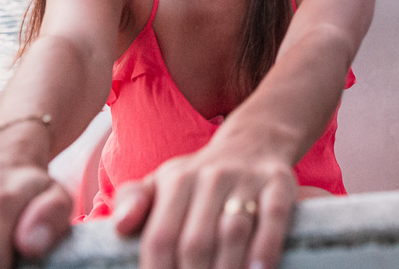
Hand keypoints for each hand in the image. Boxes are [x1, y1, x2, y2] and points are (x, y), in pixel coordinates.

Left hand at [111, 143, 298, 268]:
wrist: (254, 142)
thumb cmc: (199, 177)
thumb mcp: (162, 182)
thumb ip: (133, 202)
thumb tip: (119, 227)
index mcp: (177, 180)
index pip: (161, 236)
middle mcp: (212, 176)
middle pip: (196, 241)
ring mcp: (247, 178)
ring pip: (233, 230)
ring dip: (227, 268)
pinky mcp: (279, 181)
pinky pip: (274, 216)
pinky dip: (266, 246)